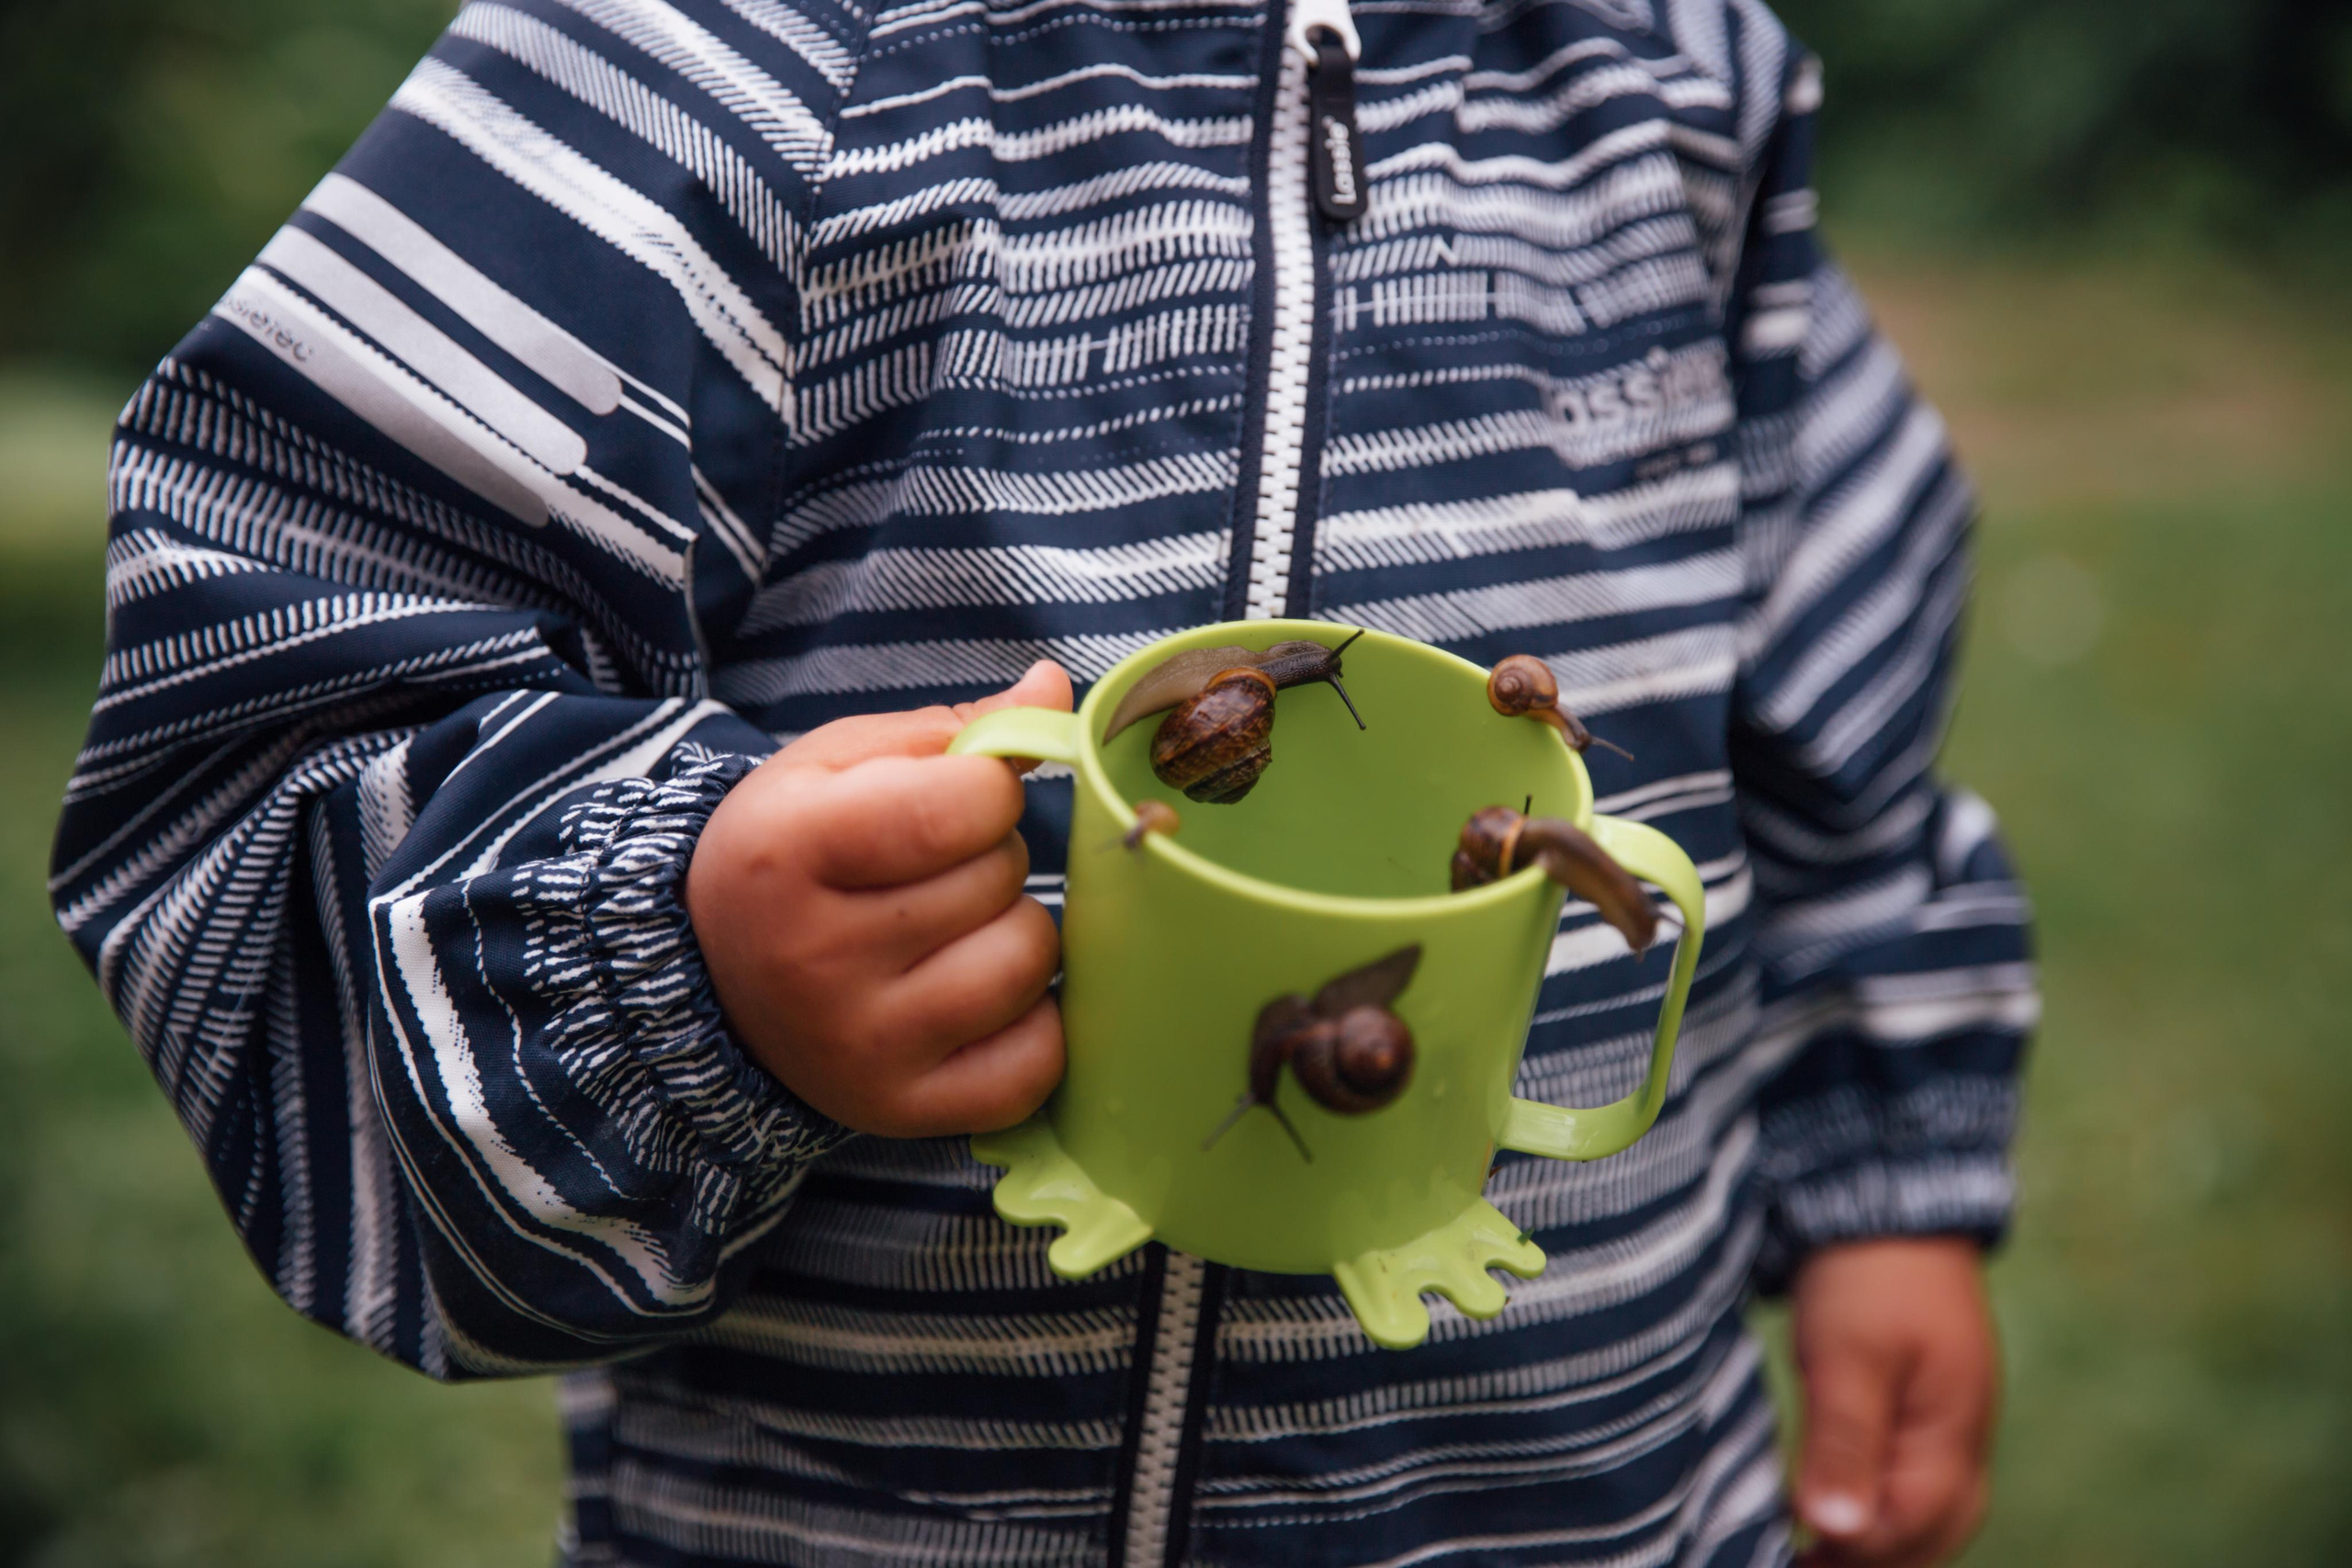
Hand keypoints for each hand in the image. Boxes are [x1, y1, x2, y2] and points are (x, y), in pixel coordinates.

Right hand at [686, 660, 1074, 1137]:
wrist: (716, 980)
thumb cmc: (796, 855)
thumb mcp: (842, 767)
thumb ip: (955, 730)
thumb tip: (1054, 689)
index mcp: (787, 850)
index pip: (960, 802)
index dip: (989, 787)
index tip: (961, 797)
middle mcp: (815, 957)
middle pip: (998, 878)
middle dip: (991, 858)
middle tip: (937, 873)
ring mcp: (861, 1046)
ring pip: (1027, 962)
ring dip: (1016, 933)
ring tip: (959, 930)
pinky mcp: (904, 1112)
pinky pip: (1035, 1062)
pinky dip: (1034, 1024)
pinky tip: (982, 998)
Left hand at [1790, 1238, 1998, 1567]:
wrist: (1889, 1201)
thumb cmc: (1868, 1275)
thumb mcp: (1847, 1357)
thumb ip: (1844, 1443)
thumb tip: (1836, 1530)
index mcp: (1951, 1440)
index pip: (1904, 1532)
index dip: (1847, 1554)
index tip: (1784, 1554)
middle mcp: (1961, 1445)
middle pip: (1925, 1538)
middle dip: (1868, 1560)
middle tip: (1795, 1559)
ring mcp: (1948, 1427)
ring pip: (1923, 1516)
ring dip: (1874, 1541)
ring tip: (1807, 1551)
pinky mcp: (1925, 1407)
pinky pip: (1912, 1482)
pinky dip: (1878, 1506)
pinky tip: (1834, 1507)